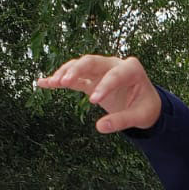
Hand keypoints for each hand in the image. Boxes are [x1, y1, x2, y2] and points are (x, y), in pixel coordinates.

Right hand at [36, 55, 162, 132]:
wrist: (145, 103)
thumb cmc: (146, 108)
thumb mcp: (140, 117)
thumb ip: (122, 121)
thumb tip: (100, 127)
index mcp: (132, 69)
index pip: (115, 75)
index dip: (104, 87)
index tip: (93, 102)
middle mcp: (114, 64)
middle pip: (91, 61)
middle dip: (77, 70)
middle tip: (64, 82)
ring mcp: (101, 70)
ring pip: (79, 66)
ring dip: (65, 73)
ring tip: (53, 83)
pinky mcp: (92, 79)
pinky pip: (74, 78)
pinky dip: (59, 80)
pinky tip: (43, 83)